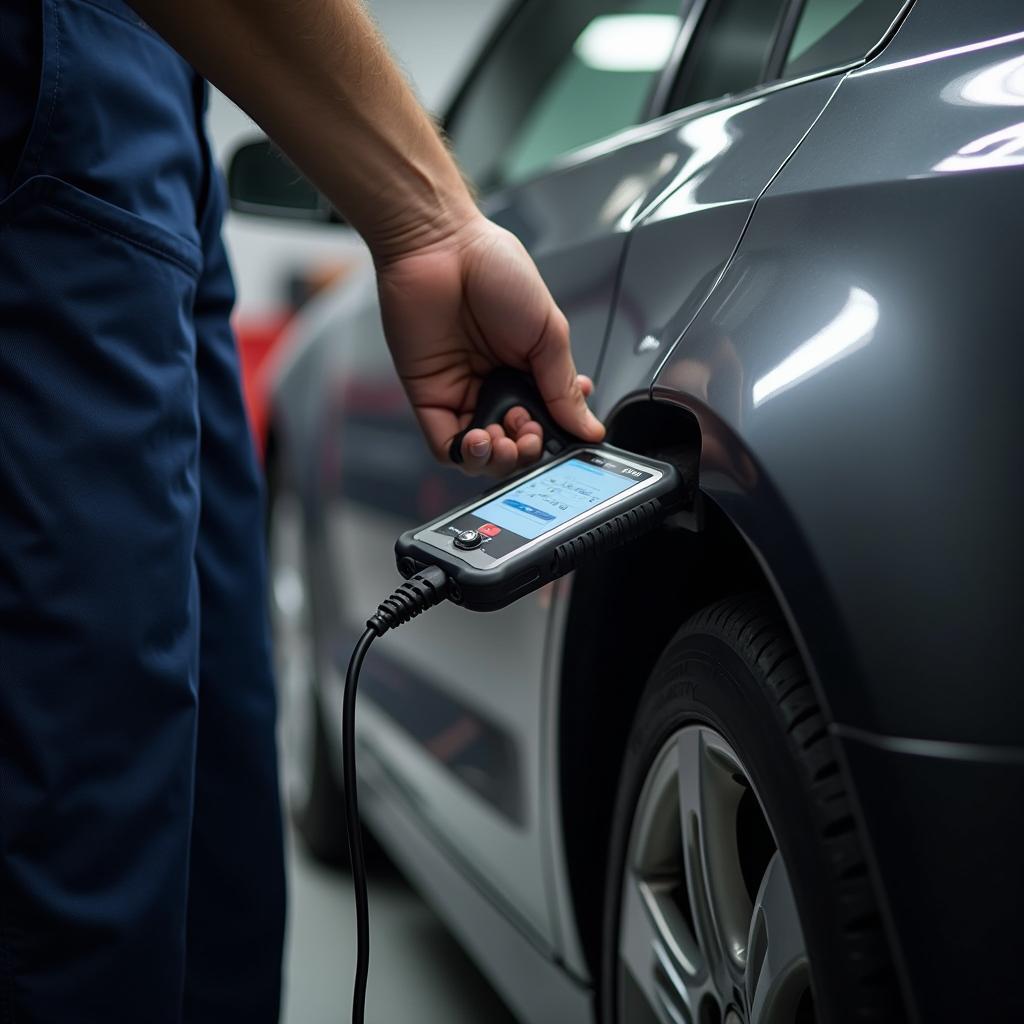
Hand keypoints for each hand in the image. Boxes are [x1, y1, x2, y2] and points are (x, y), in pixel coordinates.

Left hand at [376, 215, 604, 475]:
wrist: (440, 246)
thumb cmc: (493, 269)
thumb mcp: (549, 331)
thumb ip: (564, 386)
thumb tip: (590, 427)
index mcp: (530, 369)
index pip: (549, 422)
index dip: (558, 436)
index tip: (567, 432)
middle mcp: (497, 386)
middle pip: (516, 445)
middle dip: (529, 450)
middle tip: (531, 432)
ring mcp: (462, 394)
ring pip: (483, 454)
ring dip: (499, 459)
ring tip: (505, 440)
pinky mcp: (430, 398)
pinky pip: (446, 445)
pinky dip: (466, 454)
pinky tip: (479, 439)